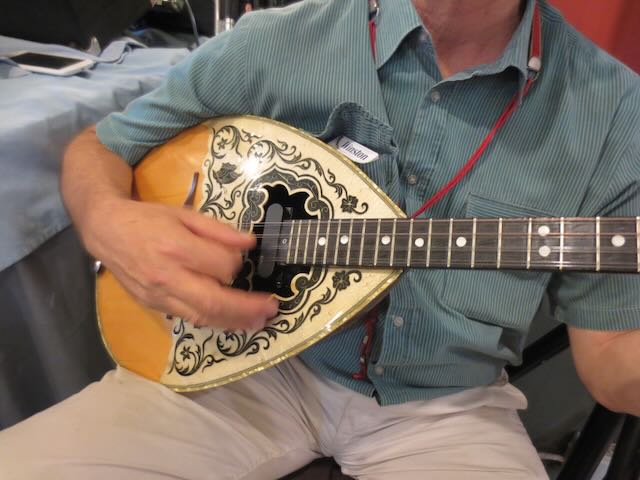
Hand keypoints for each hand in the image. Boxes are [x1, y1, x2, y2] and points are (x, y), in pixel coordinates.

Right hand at [87, 198, 278, 329]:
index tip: (241, 258)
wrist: (107, 231)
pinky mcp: (154, 306)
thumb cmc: (148, 219)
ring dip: (234, 322)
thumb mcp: (184, 214)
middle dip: (247, 309)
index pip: (221, 266)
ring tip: (259, 323)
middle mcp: (168, 276)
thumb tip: (249, 243)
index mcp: (177, 248)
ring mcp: (159, 296)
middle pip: (214, 301)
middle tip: (271, 310)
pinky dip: (212, 321)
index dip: (237, 264)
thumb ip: (218, 230)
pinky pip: (188, 317)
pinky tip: (230, 320)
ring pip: (202, 316)